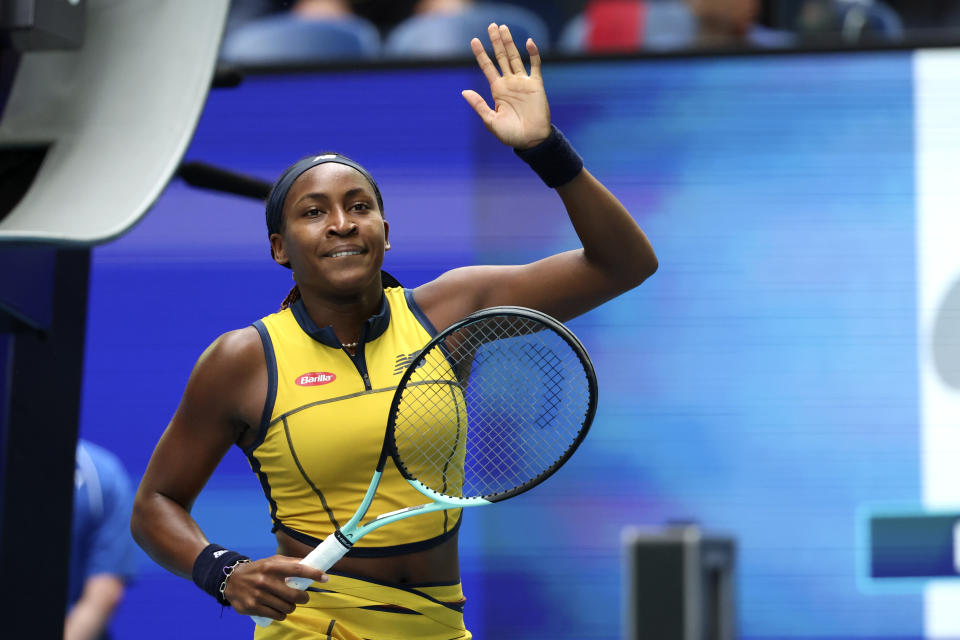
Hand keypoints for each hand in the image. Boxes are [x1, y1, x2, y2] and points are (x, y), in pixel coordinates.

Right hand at [221, 555, 327, 620]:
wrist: (232, 580)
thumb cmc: (258, 570)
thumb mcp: (272, 561)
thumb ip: (290, 563)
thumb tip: (311, 563)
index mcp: (272, 566)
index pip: (297, 569)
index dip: (313, 573)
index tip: (324, 577)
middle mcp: (265, 580)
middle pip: (294, 595)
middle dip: (303, 598)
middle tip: (303, 597)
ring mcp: (259, 595)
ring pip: (287, 608)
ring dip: (291, 607)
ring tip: (287, 603)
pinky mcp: (253, 607)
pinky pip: (276, 615)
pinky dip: (281, 614)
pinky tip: (278, 609)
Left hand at [461, 23, 550, 149]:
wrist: (531, 141)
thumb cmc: (510, 135)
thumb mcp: (490, 121)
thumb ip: (479, 105)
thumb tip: (464, 91)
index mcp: (497, 90)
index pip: (487, 67)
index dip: (480, 54)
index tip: (473, 41)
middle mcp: (509, 83)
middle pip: (501, 57)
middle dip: (495, 42)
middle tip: (491, 26)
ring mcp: (523, 82)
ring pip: (515, 57)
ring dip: (509, 43)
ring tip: (503, 28)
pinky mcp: (536, 85)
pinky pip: (535, 66)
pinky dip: (533, 54)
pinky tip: (528, 42)